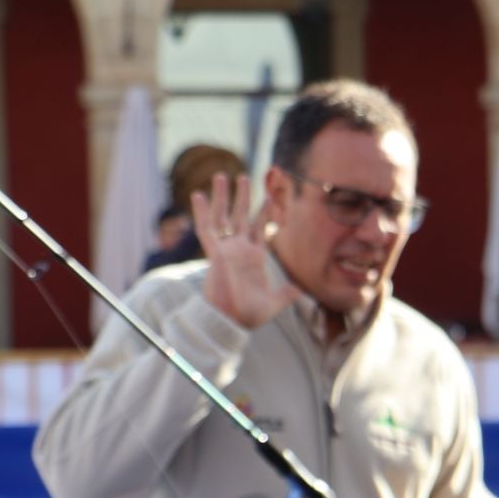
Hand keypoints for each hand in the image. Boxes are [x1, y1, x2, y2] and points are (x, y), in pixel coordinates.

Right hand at [192, 172, 299, 329]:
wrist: (231, 323)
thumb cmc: (249, 316)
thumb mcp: (273, 303)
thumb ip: (286, 294)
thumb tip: (300, 290)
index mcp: (253, 257)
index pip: (259, 227)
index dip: (264, 211)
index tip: (270, 195)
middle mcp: (239, 249)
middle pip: (240, 216)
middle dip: (242, 196)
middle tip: (243, 176)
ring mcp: (226, 250)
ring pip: (223, 217)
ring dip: (222, 197)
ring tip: (221, 175)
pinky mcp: (215, 254)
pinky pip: (206, 229)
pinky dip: (202, 213)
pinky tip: (198, 195)